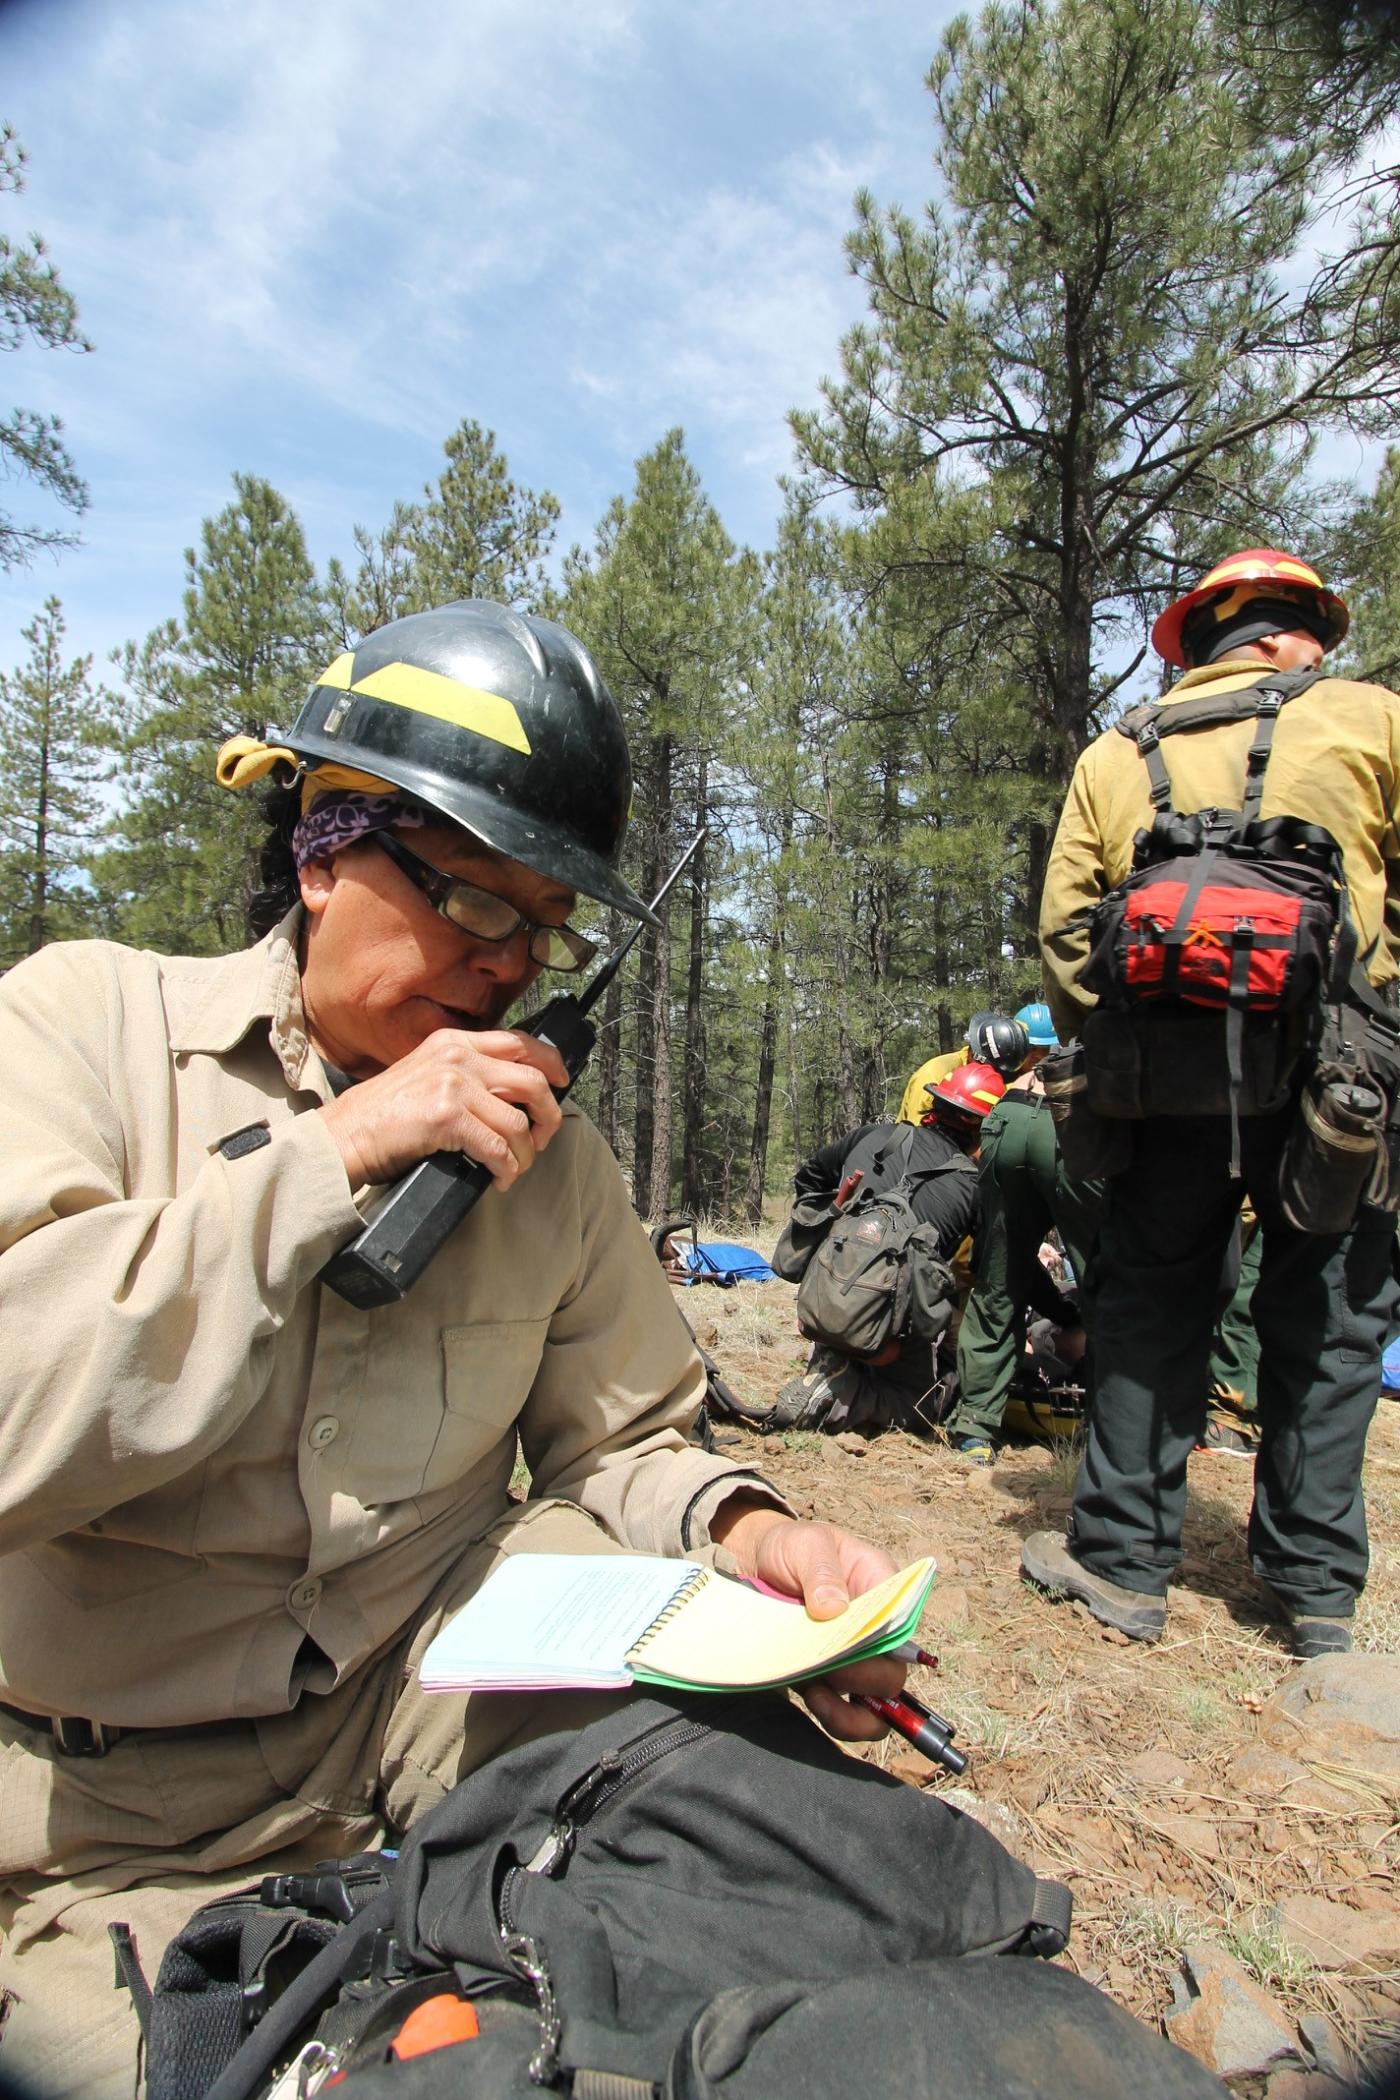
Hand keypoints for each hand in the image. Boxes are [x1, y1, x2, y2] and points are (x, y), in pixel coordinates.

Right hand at [319, 1027, 568, 1189]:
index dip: (551, 1063)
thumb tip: (511, 1098)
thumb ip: (465, 1074)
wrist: (344, 1135)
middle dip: (548, 1116)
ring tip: (514, 1168)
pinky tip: (500, 1178)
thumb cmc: (382, 1115)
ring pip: (518, 1122)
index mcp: (453, 1042)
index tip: (562, 1083)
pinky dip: (506, 1169)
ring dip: (524, 1154)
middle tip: (541, 1139)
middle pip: (532, 1081)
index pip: (520, 1042)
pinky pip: (498, 1147)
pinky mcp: (447, 1116)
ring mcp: (452, 1084)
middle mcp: (457, 1056)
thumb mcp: (426, 1074)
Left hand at [708, 1498, 906, 1741]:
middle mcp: (876, 1628)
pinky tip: (814, 1699)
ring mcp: (855, 1657)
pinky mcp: (831, 1678)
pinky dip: (837, 1717)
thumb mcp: (806, 1545)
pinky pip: (849, 1714)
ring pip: (877, 1703)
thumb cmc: (792, 1547)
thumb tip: (834, 1608)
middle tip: (830, 1668)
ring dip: (854, 1713)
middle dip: (864, 1678)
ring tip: (820, 1697)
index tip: (854, 1644)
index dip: (886, 1642)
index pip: (901, 1623)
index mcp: (882, 1587)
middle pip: (892, 1671)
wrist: (758, 1564)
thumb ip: (821, 1570)